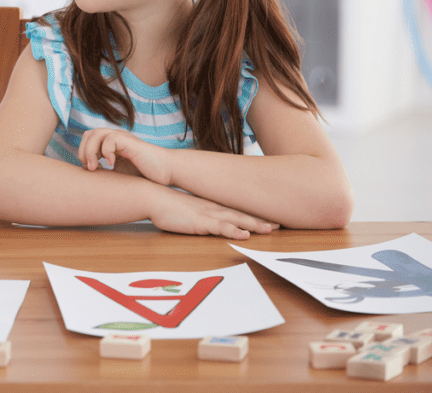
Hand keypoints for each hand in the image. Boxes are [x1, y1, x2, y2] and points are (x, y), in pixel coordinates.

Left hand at [79, 128, 172, 185]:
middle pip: (89, 134)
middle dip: (83, 151)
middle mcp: (115, 137)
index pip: (88, 139)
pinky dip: (106, 151)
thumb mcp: (119, 173)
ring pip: (97, 133)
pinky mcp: (130, 142)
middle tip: (89, 168)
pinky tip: (112, 164)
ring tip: (95, 167)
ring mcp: (123, 138)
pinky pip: (111, 139)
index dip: (82, 152)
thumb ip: (104, 171)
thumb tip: (86, 177)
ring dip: (91, 151)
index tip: (88, 169)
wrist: (166, 172)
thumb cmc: (145, 174)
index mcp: (111, 143)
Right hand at [148, 186, 278, 239]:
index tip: (268, 217)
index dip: (253, 214)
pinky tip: (245, 234)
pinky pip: (220, 227)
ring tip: (271, 229)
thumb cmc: (165, 204)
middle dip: (261, 219)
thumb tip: (198, 216)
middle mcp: (212, 208)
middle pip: (242, 214)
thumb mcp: (184, 208)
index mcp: (209, 205)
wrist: (151, 196)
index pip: (236, 209)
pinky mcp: (199, 222)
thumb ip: (194, 212)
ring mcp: (207, 214)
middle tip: (280, 224)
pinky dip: (234, 231)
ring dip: (254, 224)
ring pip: (236, 220)